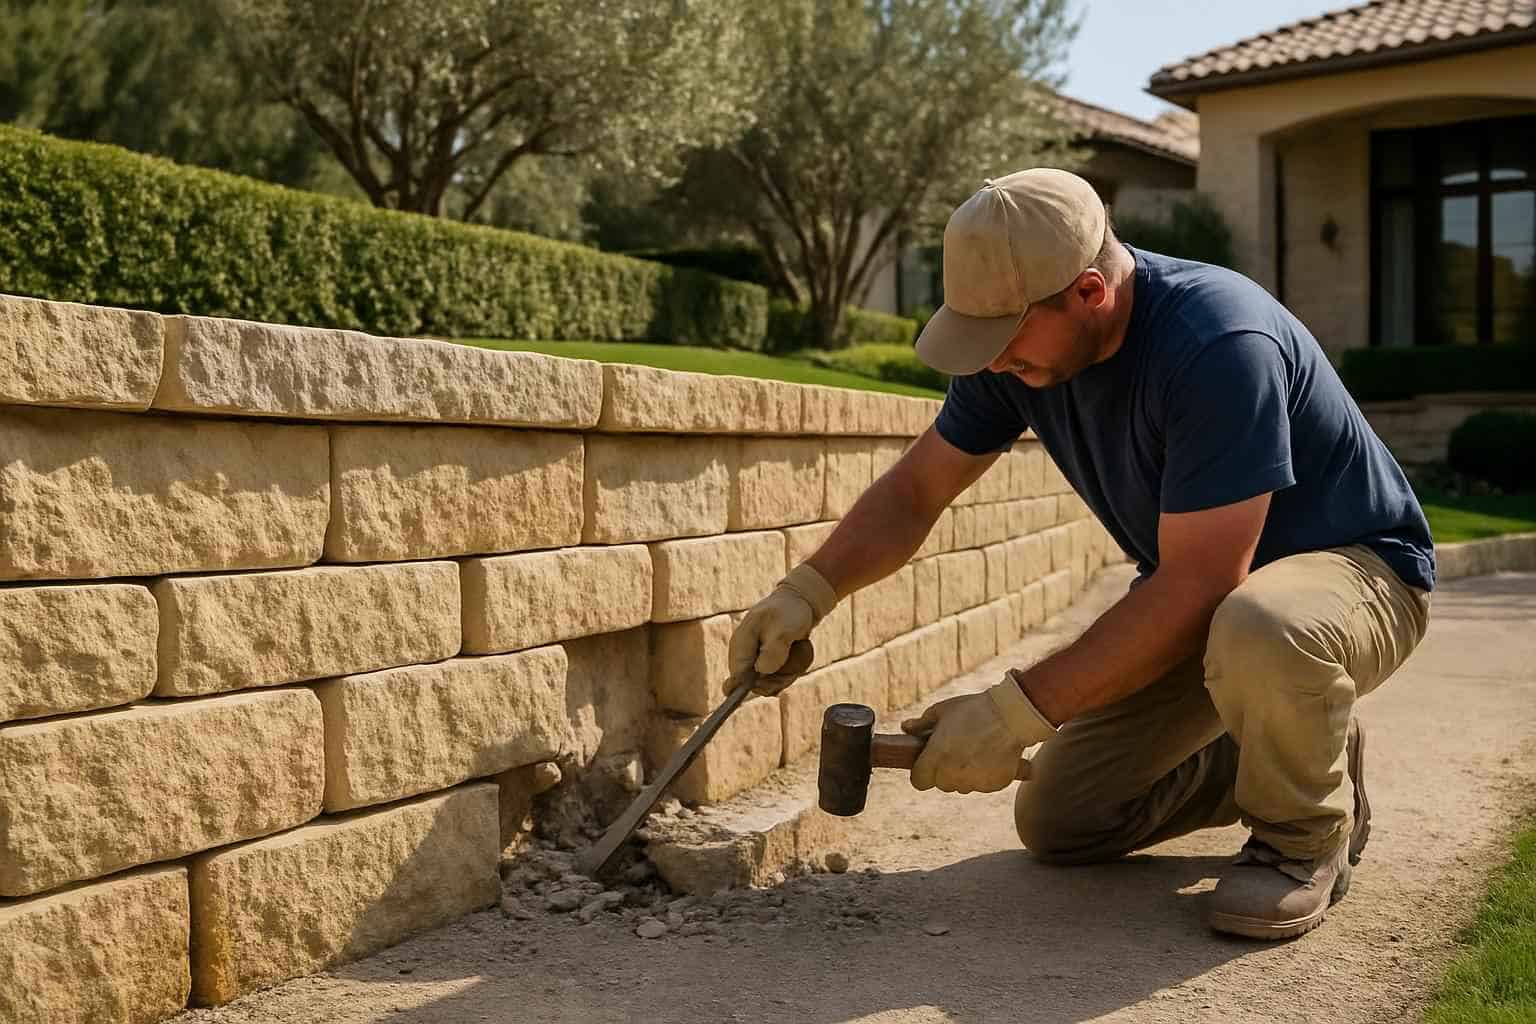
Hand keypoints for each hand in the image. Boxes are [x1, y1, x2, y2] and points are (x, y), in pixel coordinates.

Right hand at [726, 563, 837, 695]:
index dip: (754, 685)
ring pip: (767, 684)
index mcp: (740, 643)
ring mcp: (754, 659)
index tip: (774, 678)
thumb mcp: (783, 628)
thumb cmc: (789, 612)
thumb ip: (773, 650)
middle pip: (755, 685)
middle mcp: (744, 654)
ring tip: (795, 653)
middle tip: (791, 660)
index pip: (737, 677)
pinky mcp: (764, 662)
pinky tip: (794, 656)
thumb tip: (761, 671)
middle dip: (776, 678)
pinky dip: (788, 671)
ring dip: (785, 674)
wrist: (799, 602)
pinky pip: (775, 678)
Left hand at [900, 671, 1056, 792]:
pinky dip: (985, 775)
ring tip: (975, 750)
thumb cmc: (973, 709)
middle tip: (956, 751)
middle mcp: (953, 774)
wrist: (1011, 715)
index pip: (919, 782)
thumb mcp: (942, 711)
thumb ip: (922, 724)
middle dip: (945, 771)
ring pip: (962, 786)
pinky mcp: (994, 785)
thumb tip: (905, 727)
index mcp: (936, 757)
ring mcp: (974, 782)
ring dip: (964, 774)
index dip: (922, 772)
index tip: (928, 763)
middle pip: (941, 784)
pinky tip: (990, 756)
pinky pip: (982, 785)